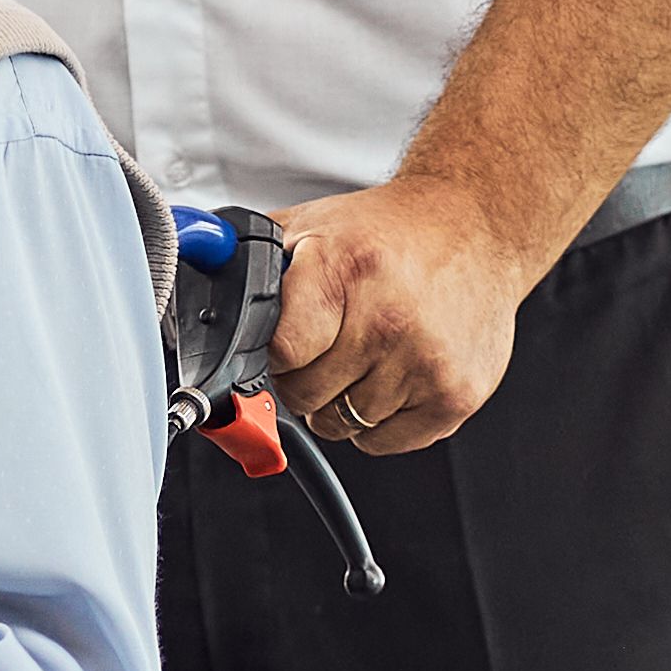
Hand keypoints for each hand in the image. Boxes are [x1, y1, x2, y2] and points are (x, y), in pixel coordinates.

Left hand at [262, 167, 538, 456]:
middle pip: (305, 397)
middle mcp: (388, 320)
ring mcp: (426, 363)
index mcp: (344, 271)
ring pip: (342, 425)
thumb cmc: (390, 234)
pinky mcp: (455, 396)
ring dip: (345, 399)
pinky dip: (380, 420)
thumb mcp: (311, 226)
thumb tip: (193, 280)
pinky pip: (383, 443)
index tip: (289, 340)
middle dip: (307, 376)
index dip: (276, 353)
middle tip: (332, 342)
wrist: (476, 229)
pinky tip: (395, 374)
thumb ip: (252, 263)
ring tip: (370, 352)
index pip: (279, 355)